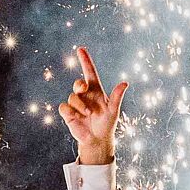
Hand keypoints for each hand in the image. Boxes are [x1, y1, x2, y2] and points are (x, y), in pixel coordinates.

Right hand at [57, 46, 126, 165]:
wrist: (97, 140)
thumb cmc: (107, 124)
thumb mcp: (113, 110)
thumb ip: (117, 97)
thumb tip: (125, 83)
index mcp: (95, 90)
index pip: (89, 72)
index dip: (85, 60)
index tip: (81, 49)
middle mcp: (84, 95)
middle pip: (78, 83)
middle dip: (79, 84)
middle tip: (83, 88)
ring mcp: (76, 104)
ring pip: (72, 97)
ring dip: (80, 105)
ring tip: (88, 114)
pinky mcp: (68, 113)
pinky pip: (64, 107)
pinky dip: (71, 112)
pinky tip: (77, 118)